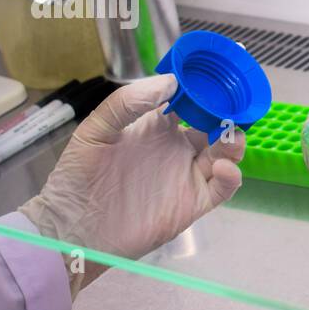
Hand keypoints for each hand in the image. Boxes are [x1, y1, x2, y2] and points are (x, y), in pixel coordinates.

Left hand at [20, 74, 244, 293]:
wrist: (74, 228)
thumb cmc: (77, 178)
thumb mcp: (95, 130)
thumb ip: (128, 103)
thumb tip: (170, 81)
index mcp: (154, 129)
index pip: (187, 104)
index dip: (201, 92)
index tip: (212, 81)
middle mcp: (175, 150)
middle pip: (213, 129)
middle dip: (226, 117)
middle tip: (231, 110)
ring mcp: (185, 177)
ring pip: (223, 156)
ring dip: (234, 144)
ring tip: (231, 137)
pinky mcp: (192, 204)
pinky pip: (222, 189)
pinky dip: (231, 177)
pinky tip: (223, 168)